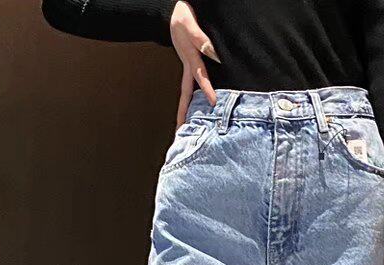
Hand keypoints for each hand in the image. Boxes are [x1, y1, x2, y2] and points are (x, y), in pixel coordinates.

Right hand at [170, 2, 219, 126]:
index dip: (206, 89)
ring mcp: (187, 68)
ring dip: (185, 111)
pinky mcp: (189, 66)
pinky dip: (190, 101)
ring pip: (187, 94)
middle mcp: (188, 67)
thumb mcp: (189, 25)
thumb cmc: (180, 16)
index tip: (213, 102)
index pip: (199, 77)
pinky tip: (196, 110)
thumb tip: (212, 52)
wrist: (171, 12)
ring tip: (184, 129)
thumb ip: (201, 38)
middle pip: (186, 96)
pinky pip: (190, 88)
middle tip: (180, 132)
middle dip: (183, 114)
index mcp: (190, 59)